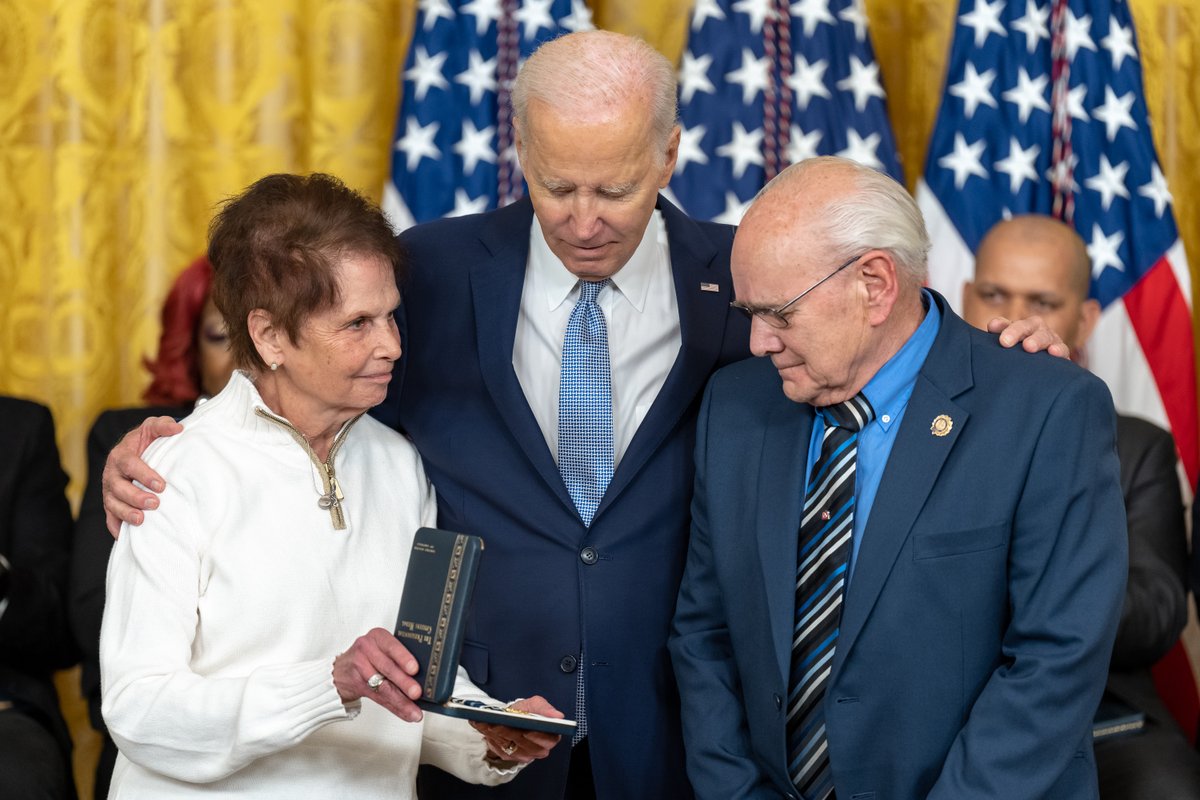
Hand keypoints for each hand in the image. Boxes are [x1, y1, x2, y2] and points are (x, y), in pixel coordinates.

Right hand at [103, 416, 183, 536]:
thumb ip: (163, 425)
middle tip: (155, 503)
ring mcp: (109, 490)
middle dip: (136, 497)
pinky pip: (110, 518)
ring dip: (126, 513)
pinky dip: (116, 527)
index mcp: (121, 455)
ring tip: (141, 520)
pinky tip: (126, 537)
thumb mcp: (153, 427)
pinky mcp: (111, 503)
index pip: (130, 465)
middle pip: (118, 488)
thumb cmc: (146, 440)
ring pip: (112, 504)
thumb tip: (178, 428)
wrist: (134, 450)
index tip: (161, 485)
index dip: (144, 475)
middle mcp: (112, 474)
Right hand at [333, 628, 424, 722]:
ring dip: (401, 701)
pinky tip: (406, 713)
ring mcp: (360, 666)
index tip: (415, 668)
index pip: (392, 646)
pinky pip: (379, 698)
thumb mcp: (382, 648)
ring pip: (383, 686)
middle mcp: (367, 649)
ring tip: (414, 711)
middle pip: (388, 668)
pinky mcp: (357, 684)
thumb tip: (427, 675)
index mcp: (378, 636)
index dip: (403, 658)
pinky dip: (395, 708)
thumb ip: (399, 657)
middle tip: (417, 693)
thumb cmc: (369, 656)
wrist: (341, 670)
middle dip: (404, 683)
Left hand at [470, 696, 562, 763]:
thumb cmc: (526, 711)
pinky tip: (485, 728)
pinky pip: (500, 750)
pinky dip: (491, 738)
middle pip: (526, 745)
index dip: (536, 735)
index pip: (548, 740)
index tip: (526, 729)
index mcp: (550, 737)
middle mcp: (539, 750)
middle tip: (499, 724)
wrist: (512, 717)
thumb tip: (558, 716)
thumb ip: (545, 709)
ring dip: (499, 735)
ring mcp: (525, 756)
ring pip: (511, 747)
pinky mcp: (510, 757)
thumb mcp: (536, 704)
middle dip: (511, 733)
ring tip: (489, 724)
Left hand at [987, 315, 1069, 358]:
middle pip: (1026, 326)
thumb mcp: (1007, 347)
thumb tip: (992, 326)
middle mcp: (1035, 330)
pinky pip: (1062, 350)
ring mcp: (1050, 339)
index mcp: (1018, 328)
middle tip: (1005, 342)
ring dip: (1036, 340)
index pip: (1008, 324)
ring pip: (1044, 336)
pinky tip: (1054, 352)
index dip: (1001, 325)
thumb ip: (996, 340)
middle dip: (1016, 332)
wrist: (1043, 370)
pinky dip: (1059, 350)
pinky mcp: (1062, 352)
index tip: (991, 328)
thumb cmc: (1018, 356)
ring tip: (1028, 347)